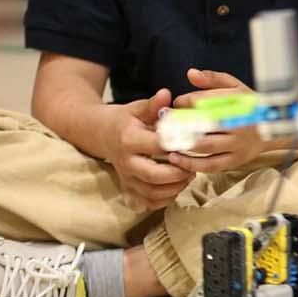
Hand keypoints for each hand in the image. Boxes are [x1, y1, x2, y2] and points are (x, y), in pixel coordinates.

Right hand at [100, 89, 193, 210]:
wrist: (102, 135)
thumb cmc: (125, 120)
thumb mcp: (137, 108)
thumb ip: (153, 105)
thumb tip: (166, 94)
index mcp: (129, 139)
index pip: (158, 146)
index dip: (179, 146)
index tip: (195, 144)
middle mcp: (126, 162)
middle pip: (154, 175)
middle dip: (179, 173)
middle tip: (194, 166)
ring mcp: (126, 178)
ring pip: (153, 193)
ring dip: (176, 188)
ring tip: (189, 175)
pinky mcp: (128, 189)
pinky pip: (148, 202)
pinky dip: (165, 199)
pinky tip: (176, 187)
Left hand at [163, 67, 271, 173]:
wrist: (274, 129)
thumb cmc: (250, 106)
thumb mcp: (235, 87)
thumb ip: (212, 79)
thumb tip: (190, 74)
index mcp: (238, 101)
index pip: (206, 100)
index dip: (185, 102)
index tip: (175, 104)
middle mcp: (239, 123)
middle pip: (203, 123)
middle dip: (179, 123)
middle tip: (161, 123)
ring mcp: (237, 144)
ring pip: (205, 144)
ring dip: (181, 143)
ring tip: (163, 140)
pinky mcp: (235, 160)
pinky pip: (211, 164)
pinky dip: (191, 163)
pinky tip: (175, 158)